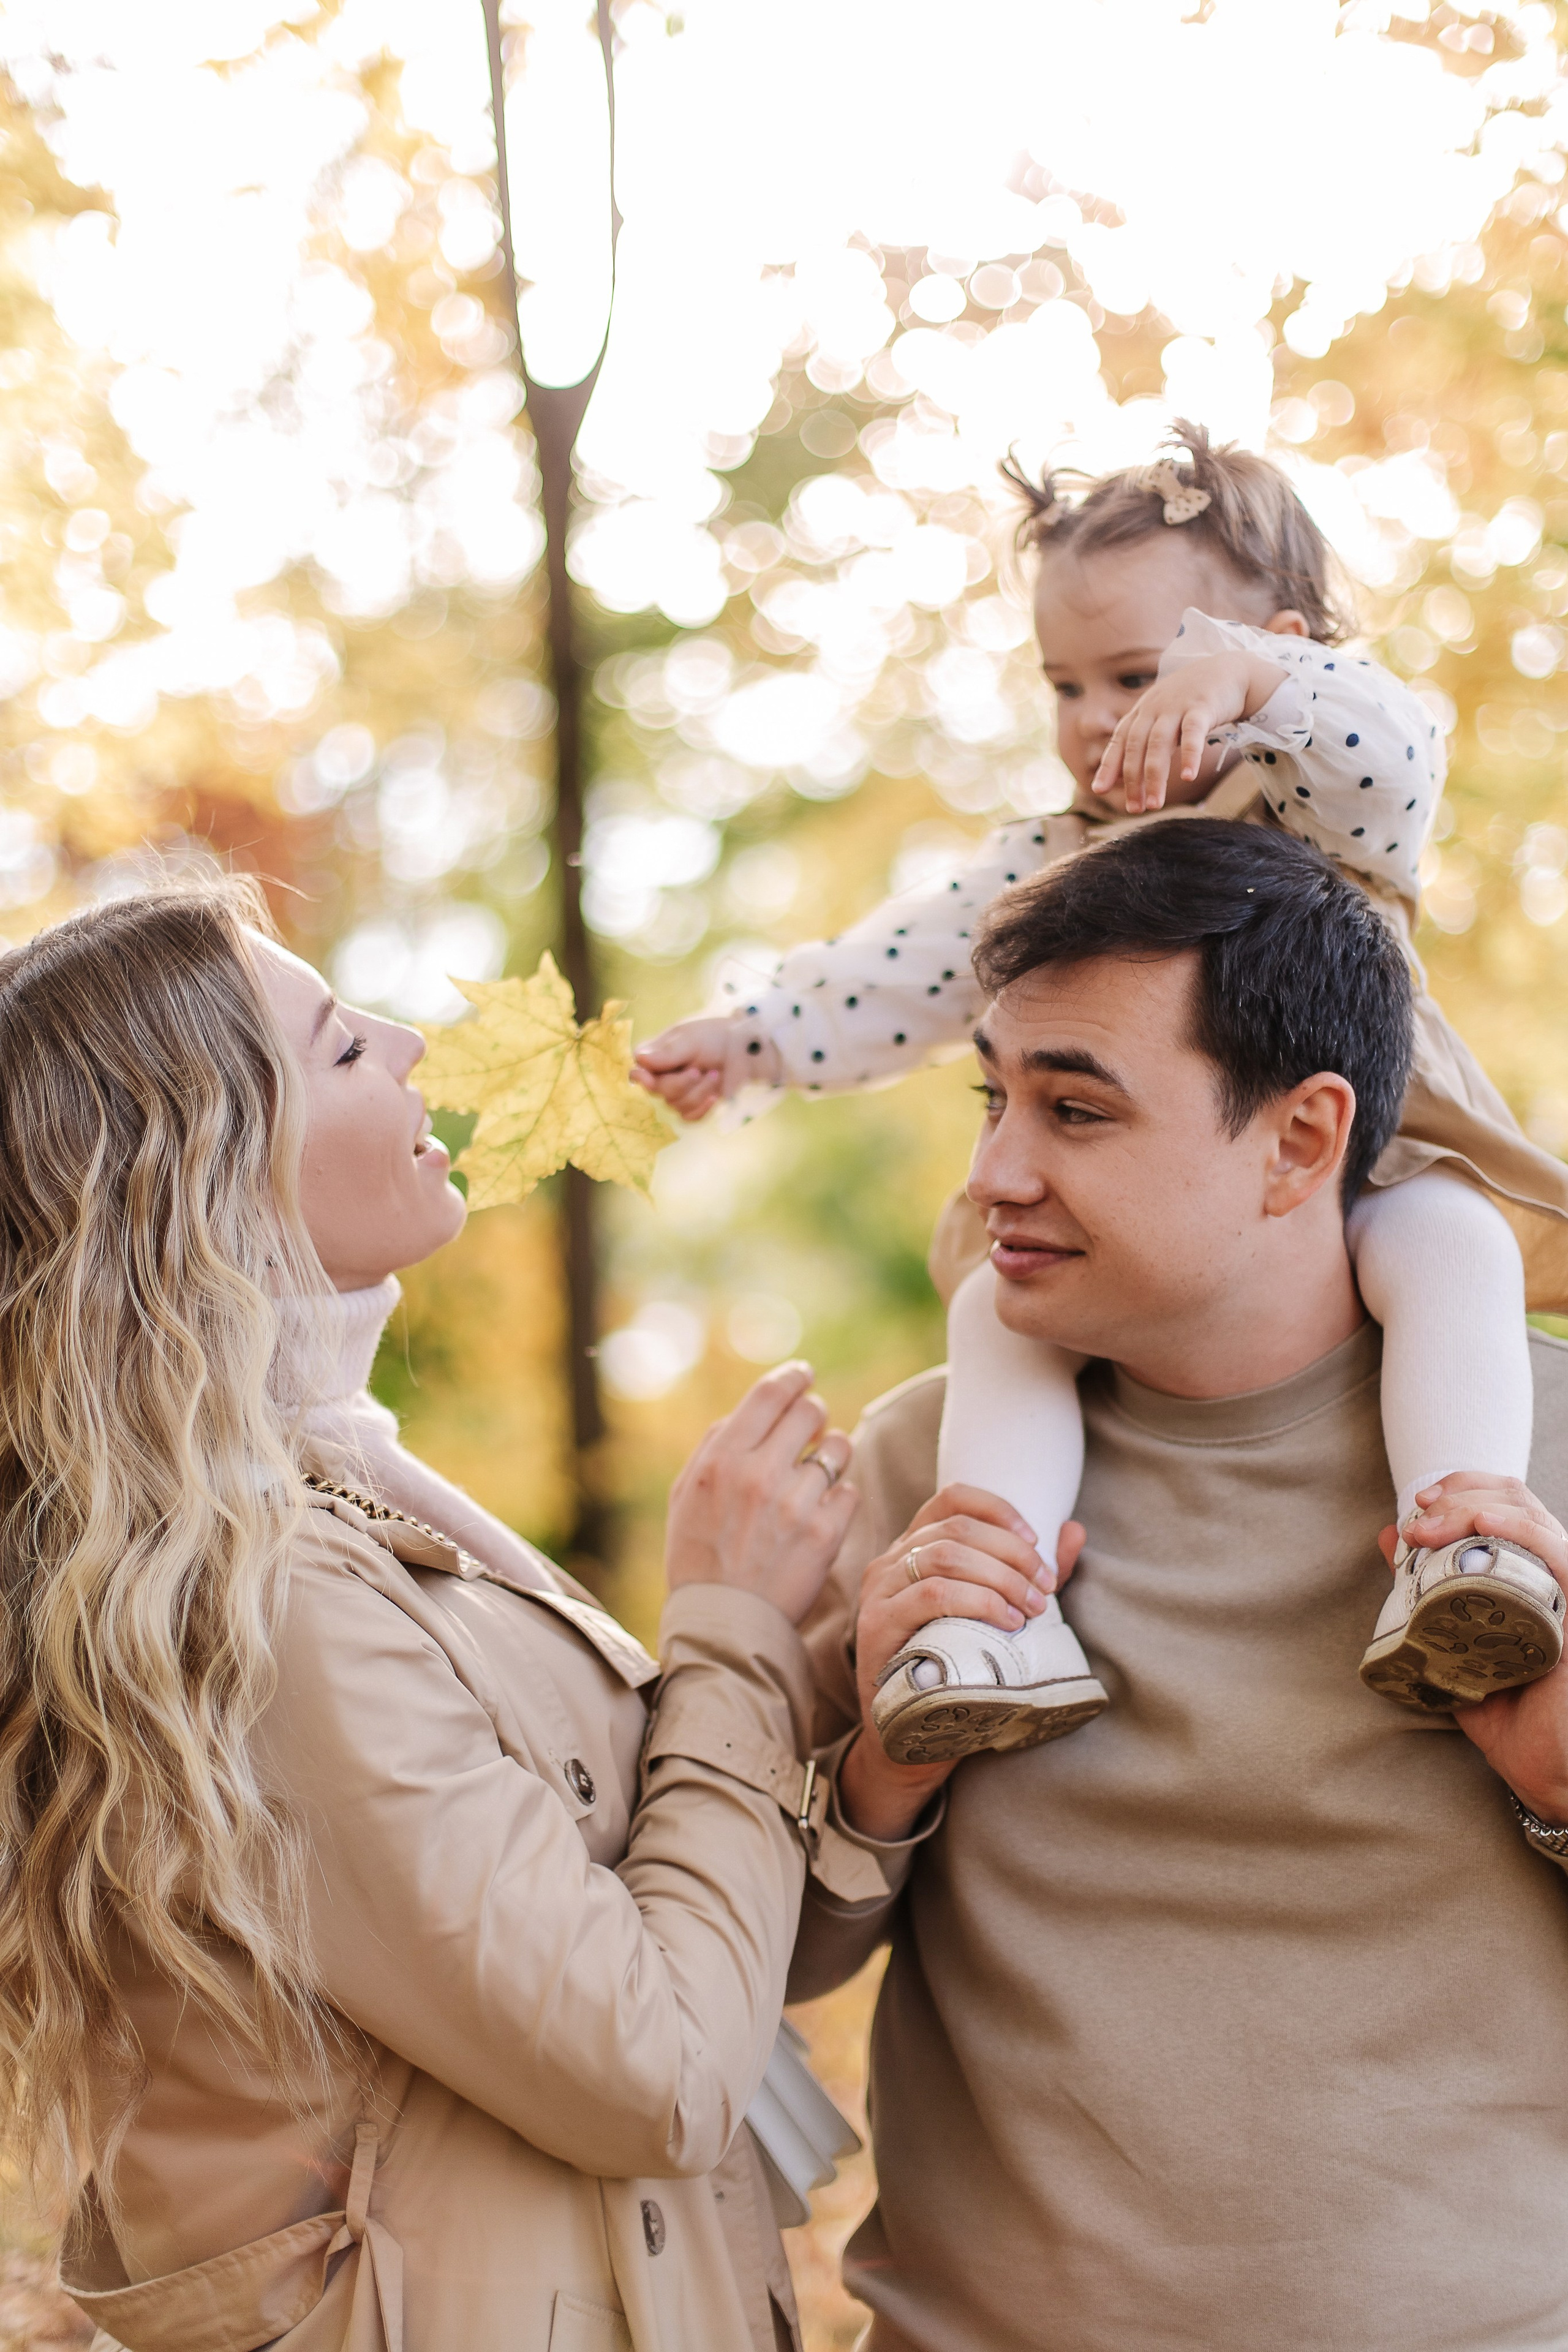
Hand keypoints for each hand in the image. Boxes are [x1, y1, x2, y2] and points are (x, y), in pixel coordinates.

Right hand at [632, 1016, 782, 1121]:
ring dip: (698, 1092)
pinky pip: (688, 1118)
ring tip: (715, 1074)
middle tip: (700, 1069)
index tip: (649, 1080)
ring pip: (675, 1105)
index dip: (641, 1078)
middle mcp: (664, 1074)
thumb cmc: (717, 1037)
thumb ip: (667, 1053)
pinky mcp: (695, 1106)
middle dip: (681, 1083)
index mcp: (657, 1054)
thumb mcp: (691, 1040)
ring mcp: (679, 1092)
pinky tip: (714, 1096)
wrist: (747, 1051)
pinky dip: (703, 1108)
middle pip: (658, 1091)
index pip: (638, 1071)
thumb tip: (639, 1059)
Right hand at [665, 1361, 856, 1625]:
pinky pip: (849, 1492)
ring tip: (818, 1473)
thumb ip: (713, 1446)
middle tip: (812, 1425)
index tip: (803, 1375)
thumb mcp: (685, 1495)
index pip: (770, 1394)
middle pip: (811, 1411)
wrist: (723, 1625)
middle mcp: (760, 1475)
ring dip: (831, 1454)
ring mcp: (796, 1505)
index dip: (793, 1377)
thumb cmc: (698, 1557)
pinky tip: (819, 1514)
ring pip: (838, 1448)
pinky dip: (838, 1498)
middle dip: (814, 1413)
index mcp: (722, 1460)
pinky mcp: (825, 1535)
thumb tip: (746, 1412)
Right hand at [838, 1485, 1085, 1840]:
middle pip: (957, 1528)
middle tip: (1046, 1587)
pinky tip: (1007, 1622)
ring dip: (1001, 1577)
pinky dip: (979, 1600)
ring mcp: (880, 1592)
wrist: (909, 1737)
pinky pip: (932, 1594)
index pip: (951, 1499)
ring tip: (1032, 1608)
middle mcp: (890, 1561)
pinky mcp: (878, 1625)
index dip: (998, 1509)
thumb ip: (1029, 1574)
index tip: (1036, 1538)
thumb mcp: (994, 1615)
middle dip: (1012, 1553)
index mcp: (914, 1549)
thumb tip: (1073, 1531)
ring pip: (945, 1556)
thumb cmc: (954, 1669)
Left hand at [1092, 651, 1287, 813]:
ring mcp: (1177, 706)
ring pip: (1159, 744)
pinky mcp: (1203, 706)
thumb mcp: (1163, 716)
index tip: (1098, 790)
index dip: (1108, 765)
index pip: (1120, 741)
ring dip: (1155, 776)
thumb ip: (1146, 740)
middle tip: (1134, 809)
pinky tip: (1187, 777)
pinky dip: (1189, 755)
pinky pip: (1193, 733)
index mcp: (1143, 712)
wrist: (1228, 669)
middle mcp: (1155, 708)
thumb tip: (1126, 775)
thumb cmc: (1192, 700)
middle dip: (1132, 779)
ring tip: (1155, 805)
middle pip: (1137, 747)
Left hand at [1389, 1472, 1567, 1822]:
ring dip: (1474, 1509)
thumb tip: (1389, 1539)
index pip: (1508, 1506)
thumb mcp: (1453, 1643)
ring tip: (1430, 1525)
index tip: (1418, 1501)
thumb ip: (1424, 1592)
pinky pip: (1560, 1559)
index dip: (1464, 1487)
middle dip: (1461, 1492)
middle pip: (1518, 1502)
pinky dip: (1519, 1532)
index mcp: (1530, 1578)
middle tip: (1418, 1514)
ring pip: (1533, 1521)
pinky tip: (1483, 1523)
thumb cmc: (1509, 1716)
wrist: (1548, 1776)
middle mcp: (1554, 1579)